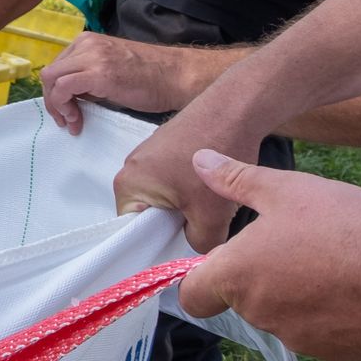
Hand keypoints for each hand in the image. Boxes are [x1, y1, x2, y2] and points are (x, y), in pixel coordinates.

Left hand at [41, 32, 198, 134]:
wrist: (177, 77)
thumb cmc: (149, 79)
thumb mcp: (108, 72)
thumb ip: (85, 78)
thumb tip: (66, 97)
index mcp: (87, 42)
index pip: (57, 67)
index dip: (55, 92)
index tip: (67, 112)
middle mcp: (86, 44)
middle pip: (49, 74)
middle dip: (53, 101)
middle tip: (67, 120)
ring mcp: (91, 56)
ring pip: (51, 79)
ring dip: (57, 105)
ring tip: (73, 121)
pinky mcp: (98, 72)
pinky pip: (63, 87)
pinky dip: (62, 105)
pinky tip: (76, 118)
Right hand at [112, 104, 260, 251]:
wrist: (234, 110)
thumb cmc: (215, 157)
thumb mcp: (211, 216)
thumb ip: (199, 245)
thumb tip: (196, 251)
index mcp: (127, 186)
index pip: (131, 231)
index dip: (156, 243)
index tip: (181, 245)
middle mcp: (129, 169)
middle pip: (147, 214)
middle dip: (175, 223)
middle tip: (202, 224)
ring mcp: (146, 156)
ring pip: (163, 198)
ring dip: (185, 205)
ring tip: (210, 202)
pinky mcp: (164, 148)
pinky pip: (171, 181)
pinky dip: (190, 188)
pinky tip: (212, 185)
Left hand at [178, 150, 360, 360]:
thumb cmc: (347, 229)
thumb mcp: (287, 191)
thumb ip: (236, 181)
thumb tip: (200, 161)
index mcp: (236, 276)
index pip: (192, 296)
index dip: (200, 279)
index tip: (222, 259)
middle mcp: (259, 314)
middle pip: (240, 300)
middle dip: (257, 275)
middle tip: (292, 244)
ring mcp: (297, 337)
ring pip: (280, 314)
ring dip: (292, 292)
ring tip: (327, 259)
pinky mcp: (333, 353)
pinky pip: (317, 330)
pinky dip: (325, 311)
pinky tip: (350, 284)